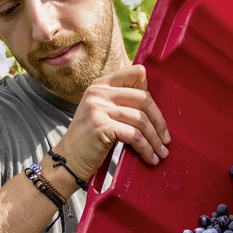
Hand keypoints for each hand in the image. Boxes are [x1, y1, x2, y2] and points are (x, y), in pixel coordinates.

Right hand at [52, 64, 169, 180]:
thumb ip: (120, 101)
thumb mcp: (101, 112)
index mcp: (101, 84)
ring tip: (160, 153)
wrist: (68, 160)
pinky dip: (146, 149)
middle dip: (159, 121)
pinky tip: (150, 158)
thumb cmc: (90, 140)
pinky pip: (134, 136)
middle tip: (165, 139)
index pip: (136, 73)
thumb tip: (150, 99)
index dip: (149, 92)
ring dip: (154, 140)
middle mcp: (98, 92)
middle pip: (143, 98)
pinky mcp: (101, 126)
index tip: (155, 114)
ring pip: (141, 119)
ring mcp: (98, 108)